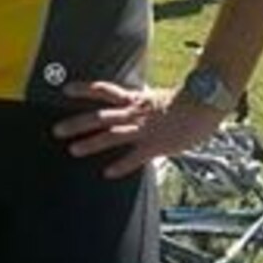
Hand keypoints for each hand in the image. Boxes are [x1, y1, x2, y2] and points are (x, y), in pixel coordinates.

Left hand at [53, 80, 228, 179]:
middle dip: (77, 123)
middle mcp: (134, 112)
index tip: (66, 89)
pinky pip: (134, 157)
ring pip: (111, 135)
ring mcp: (143, 129)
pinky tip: (107, 173)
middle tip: (57, 130)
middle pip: (99, 116)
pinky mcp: (155, 144)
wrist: (205, 102)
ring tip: (73, 150)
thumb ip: (143, 103)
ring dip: (91, 143)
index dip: (84, 89)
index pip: (104, 90)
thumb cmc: (186, 100)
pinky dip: (120, 165)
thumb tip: (135, 102)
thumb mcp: (158, 97)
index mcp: (135, 98)